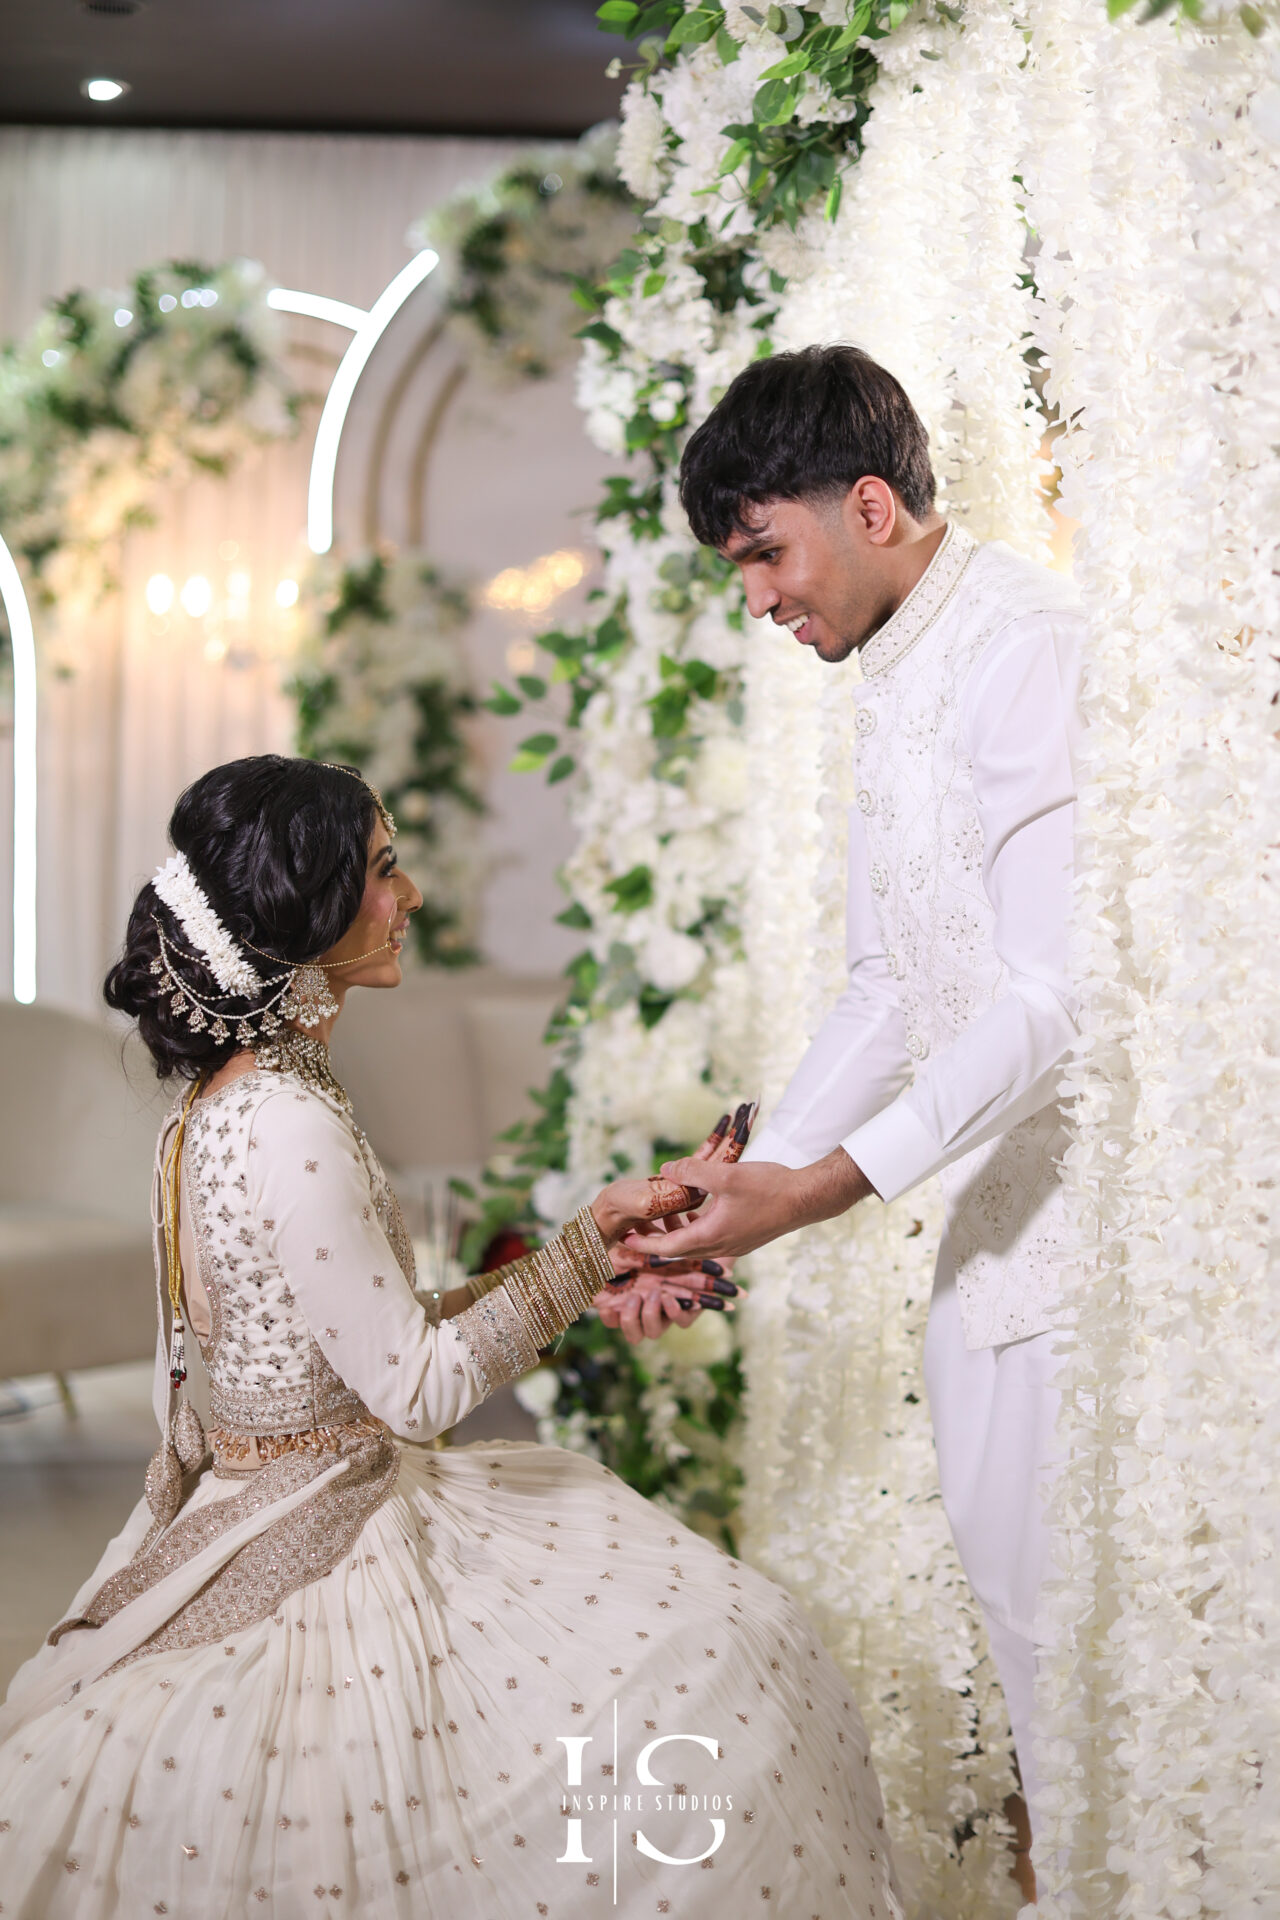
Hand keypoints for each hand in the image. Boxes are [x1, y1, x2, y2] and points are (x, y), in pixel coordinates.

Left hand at [588, 1105, 752, 1342]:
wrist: (807, 1199)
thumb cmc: (769, 1188)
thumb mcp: (726, 1175)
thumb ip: (692, 1172)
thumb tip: (666, 1169)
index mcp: (711, 1236)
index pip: (667, 1247)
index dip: (643, 1243)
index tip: (624, 1239)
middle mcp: (721, 1246)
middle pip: (678, 1250)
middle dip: (655, 1241)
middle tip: (635, 1231)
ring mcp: (734, 1244)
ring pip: (696, 1244)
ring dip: (677, 1233)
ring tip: (662, 1217)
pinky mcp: (744, 1237)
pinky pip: (711, 1238)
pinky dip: (696, 1229)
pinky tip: (695, 1210)